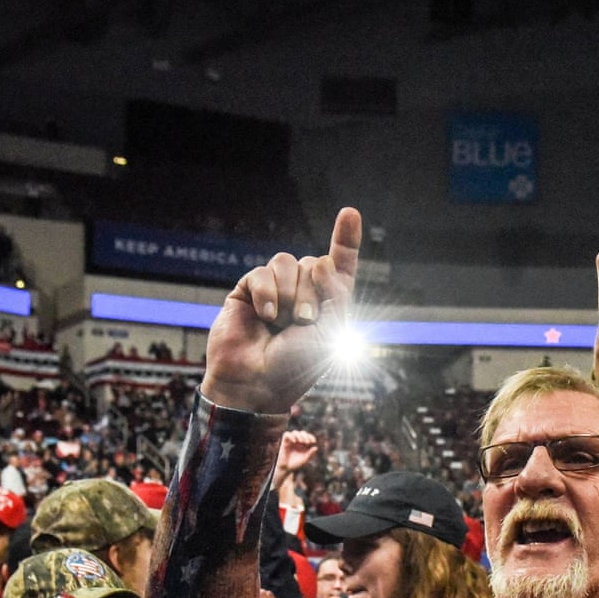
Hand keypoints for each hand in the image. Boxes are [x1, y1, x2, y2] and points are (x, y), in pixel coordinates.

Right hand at [201, 210, 361, 413]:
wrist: (257, 383)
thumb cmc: (296, 366)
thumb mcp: (332, 332)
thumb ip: (337, 293)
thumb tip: (321, 260)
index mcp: (328, 305)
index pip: (340, 266)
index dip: (346, 240)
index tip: (350, 214)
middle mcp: (303, 294)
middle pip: (315, 263)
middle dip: (313, 291)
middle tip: (304, 322)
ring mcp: (275, 291)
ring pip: (288, 263)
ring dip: (290, 292)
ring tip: (282, 320)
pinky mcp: (248, 291)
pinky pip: (262, 273)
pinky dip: (266, 293)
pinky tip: (264, 315)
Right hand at [274, 429, 318, 476]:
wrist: (286, 468)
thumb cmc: (296, 464)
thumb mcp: (305, 459)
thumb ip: (310, 454)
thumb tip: (316, 447)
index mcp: (304, 444)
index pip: (308, 436)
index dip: (311, 436)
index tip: (313, 441)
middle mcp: (297, 441)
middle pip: (302, 433)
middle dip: (306, 436)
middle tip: (307, 442)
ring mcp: (291, 441)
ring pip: (295, 432)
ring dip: (299, 435)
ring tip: (301, 441)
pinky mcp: (284, 442)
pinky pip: (286, 434)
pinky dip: (291, 436)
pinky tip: (294, 441)